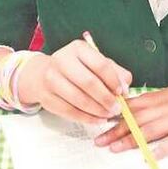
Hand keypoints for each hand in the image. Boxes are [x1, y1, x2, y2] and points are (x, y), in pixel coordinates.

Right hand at [17, 40, 133, 124]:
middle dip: (106, 98)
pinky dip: (85, 118)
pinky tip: (97, 120)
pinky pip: (68, 111)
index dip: (113, 81)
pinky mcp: (46, 97)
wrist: (41, 74)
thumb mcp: (96, 62)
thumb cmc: (76, 68)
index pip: (100, 65)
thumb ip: (116, 72)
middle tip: (117, 108)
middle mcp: (62, 61)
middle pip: (88, 83)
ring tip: (108, 114)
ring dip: (97, 110)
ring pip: (78, 99)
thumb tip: (125, 88)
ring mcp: (51, 79)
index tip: (122, 92)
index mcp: (78, 48)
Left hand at [94, 80, 167, 159]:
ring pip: (150, 130)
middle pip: (137, 120)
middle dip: (116, 131)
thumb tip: (126, 107)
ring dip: (131, 140)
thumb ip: (149, 101)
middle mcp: (166, 108)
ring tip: (115, 148)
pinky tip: (149, 156)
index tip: (100, 123)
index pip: (133, 107)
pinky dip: (161, 149)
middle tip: (100, 141)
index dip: (115, 116)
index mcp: (160, 98)